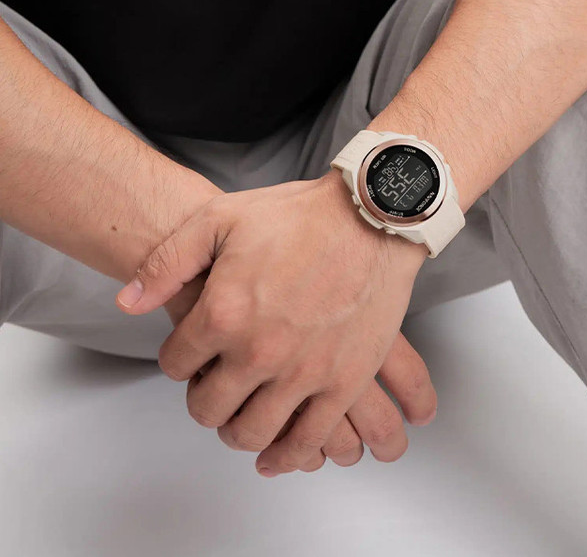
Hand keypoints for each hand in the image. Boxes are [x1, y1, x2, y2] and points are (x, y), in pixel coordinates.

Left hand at [116, 172, 433, 474]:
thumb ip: (168, 262)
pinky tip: (277, 456)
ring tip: (242, 419)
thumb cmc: (301, 216)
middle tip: (213, 388)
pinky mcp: (344, 383)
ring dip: (238, 432)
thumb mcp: (220, 218)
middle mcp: (259, 351)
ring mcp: (304, 372)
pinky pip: (308, 440)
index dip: (179, 359)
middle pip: (208, 407)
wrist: (371, 218)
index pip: (176, 364)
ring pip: (252, 433)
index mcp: (224, 313)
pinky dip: (287, 457)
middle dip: (204, 400)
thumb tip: (129, 302)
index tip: (192, 354)